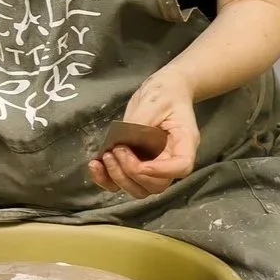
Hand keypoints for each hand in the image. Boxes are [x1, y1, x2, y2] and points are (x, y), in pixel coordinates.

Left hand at [89, 67, 199, 198]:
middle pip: (157, 185)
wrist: (163, 90)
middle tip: (118, 150)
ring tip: (107, 155)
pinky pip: (122, 183)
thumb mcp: (154, 102)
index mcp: (184, 142)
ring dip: (118, 178)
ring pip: (139, 189)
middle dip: (132, 173)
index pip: (182, 167)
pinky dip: (106, 179)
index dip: (160, 171)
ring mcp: (154, 165)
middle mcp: (170, 159)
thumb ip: (139, 123)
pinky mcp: (136, 163)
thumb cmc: (164, 93)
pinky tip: (95, 164)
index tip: (140, 163)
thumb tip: (121, 141)